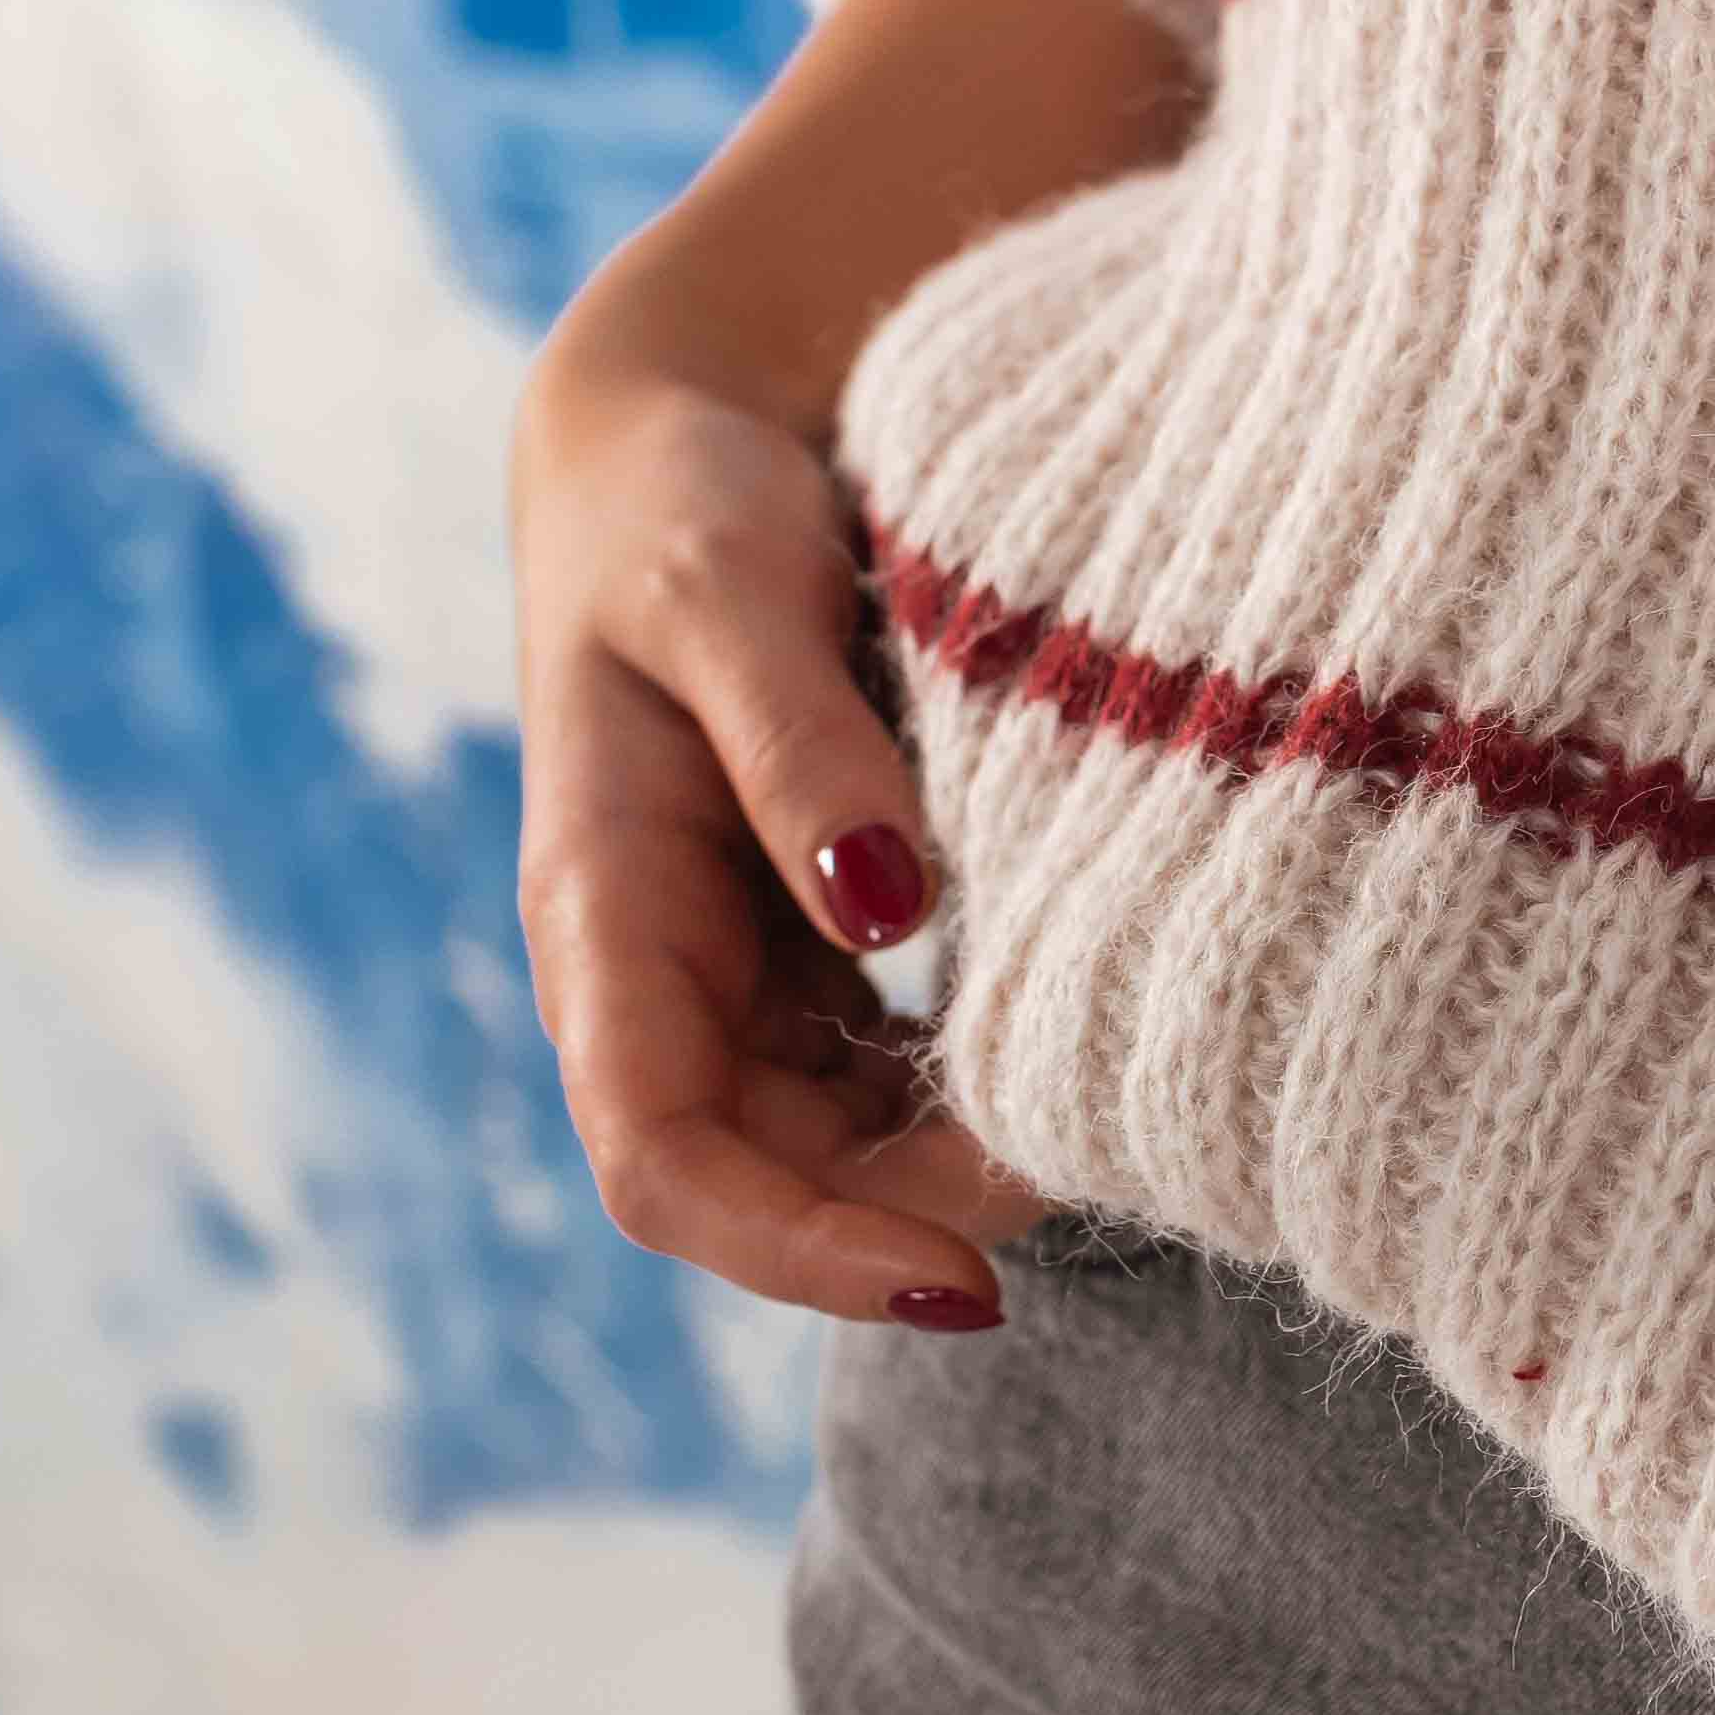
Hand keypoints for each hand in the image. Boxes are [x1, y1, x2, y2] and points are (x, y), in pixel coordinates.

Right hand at [512, 323, 1041, 1331]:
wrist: (697, 430)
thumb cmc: (684, 504)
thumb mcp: (724, 592)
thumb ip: (798, 749)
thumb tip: (889, 913)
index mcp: (598, 917)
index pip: (664, 1163)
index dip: (800, 1252)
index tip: (964, 1284)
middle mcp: (659, 973)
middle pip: (771, 1180)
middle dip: (921, 1210)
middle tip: (1106, 1159)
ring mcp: (740, 962)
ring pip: (840, 1138)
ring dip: (959, 1156)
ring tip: (1116, 1104)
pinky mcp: (817, 932)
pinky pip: (889, 1056)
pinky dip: (981, 1067)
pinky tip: (1086, 1021)